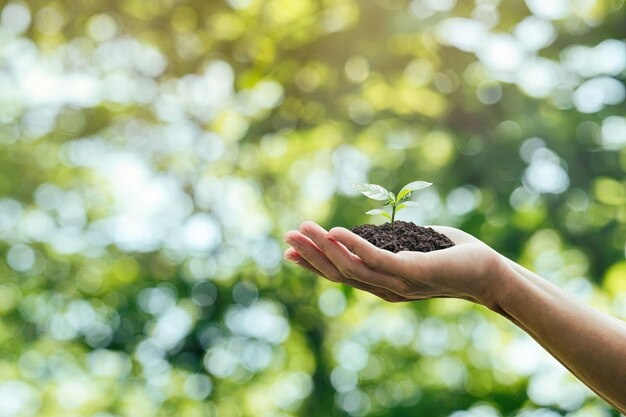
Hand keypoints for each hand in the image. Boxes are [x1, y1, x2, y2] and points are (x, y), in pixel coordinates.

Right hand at [283, 221, 507, 308]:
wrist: (490, 273)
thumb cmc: (454, 257)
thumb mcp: (412, 248)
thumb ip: (389, 244)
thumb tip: (371, 230)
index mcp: (383, 284)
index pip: (341, 275)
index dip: (314, 264)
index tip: (290, 252)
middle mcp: (385, 289)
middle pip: (339, 273)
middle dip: (310, 255)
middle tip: (287, 236)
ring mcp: (398, 284)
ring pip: (351, 268)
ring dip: (324, 248)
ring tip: (303, 229)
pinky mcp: (412, 273)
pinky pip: (375, 260)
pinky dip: (352, 245)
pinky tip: (335, 230)